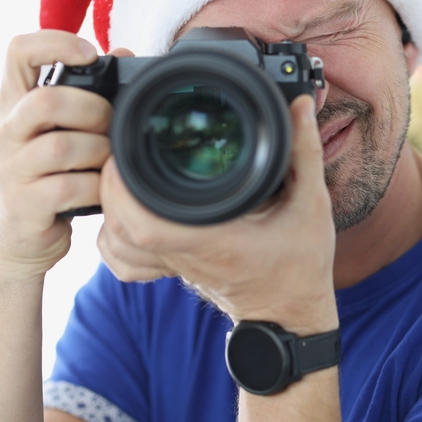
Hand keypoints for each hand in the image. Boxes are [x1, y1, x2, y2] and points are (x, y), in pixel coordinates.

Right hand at [0, 30, 111, 279]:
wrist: (10, 247)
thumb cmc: (42, 182)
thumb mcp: (50, 135)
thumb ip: (80, 99)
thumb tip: (125, 54)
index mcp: (11, 106)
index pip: (18, 52)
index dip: (56, 43)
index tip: (90, 55)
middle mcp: (3, 132)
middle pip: (47, 100)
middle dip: (94, 110)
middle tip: (110, 126)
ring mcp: (9, 169)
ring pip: (62, 145)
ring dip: (99, 152)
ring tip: (108, 162)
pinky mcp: (22, 205)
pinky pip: (69, 187)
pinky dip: (96, 187)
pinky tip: (102, 191)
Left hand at [97, 94, 337, 333]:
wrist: (289, 313)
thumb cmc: (301, 264)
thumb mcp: (313, 203)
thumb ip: (305, 152)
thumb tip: (300, 107)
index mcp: (212, 238)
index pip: (144, 221)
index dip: (122, 185)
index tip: (129, 148)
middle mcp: (184, 253)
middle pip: (118, 225)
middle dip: (110, 183)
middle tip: (124, 145)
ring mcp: (173, 264)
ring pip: (114, 242)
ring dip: (108, 204)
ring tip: (121, 168)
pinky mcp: (170, 267)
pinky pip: (122, 259)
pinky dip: (112, 234)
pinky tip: (123, 209)